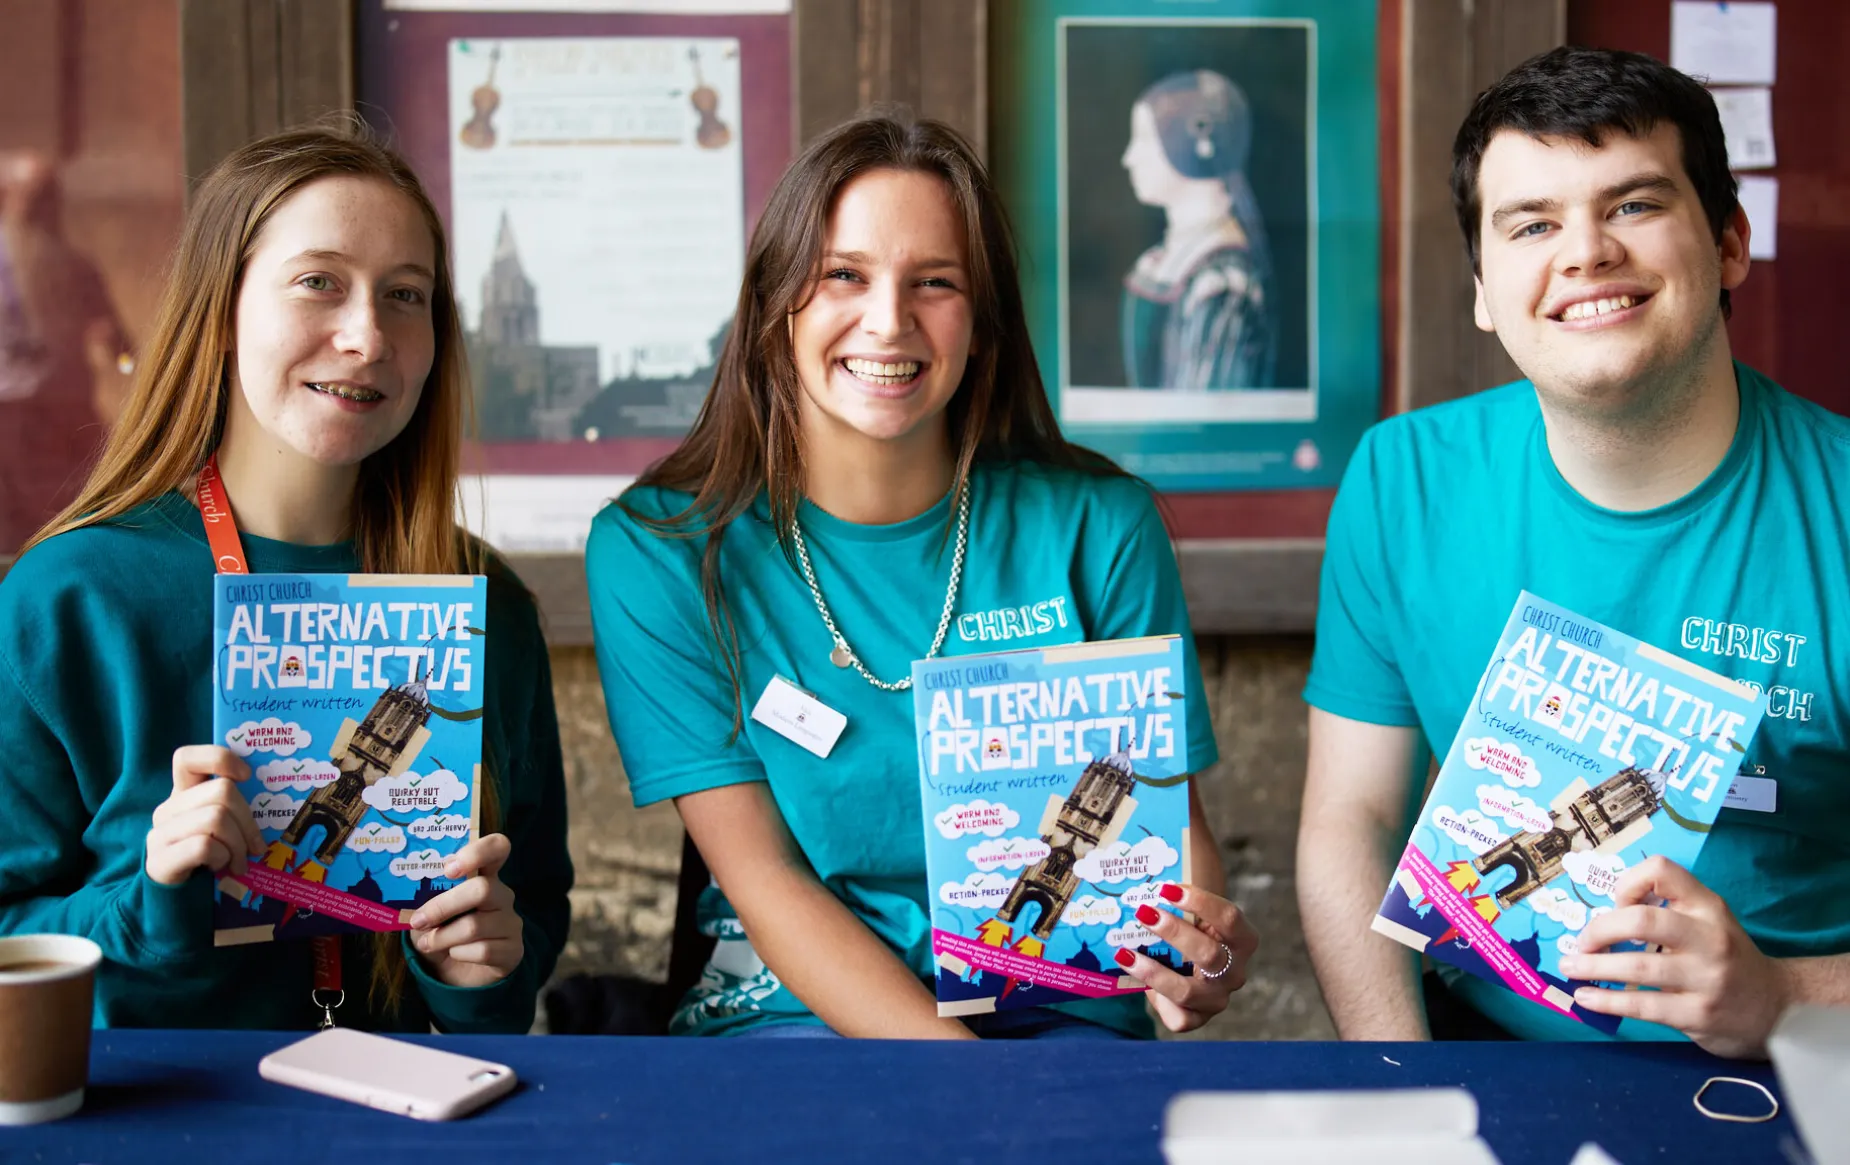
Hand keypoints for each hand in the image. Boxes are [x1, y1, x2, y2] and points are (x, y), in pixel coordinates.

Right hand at [145, 746, 263, 884]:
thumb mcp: (223, 829)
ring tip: (239, 862)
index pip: (187, 758)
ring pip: (216, 818)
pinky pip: (203, 846)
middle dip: (248, 821)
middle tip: (256, 847)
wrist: (175, 900)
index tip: (247, 776)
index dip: (220, 758)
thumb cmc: (209, 858)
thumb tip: (275, 803)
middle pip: (221, 791)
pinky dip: (221, 858)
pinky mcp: (158, 860)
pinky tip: (218, 868)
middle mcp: (168, 809)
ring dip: (238, 844)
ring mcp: (160, 833)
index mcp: (183, 795)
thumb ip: (235, 809)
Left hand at [407, 834, 523, 988]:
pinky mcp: (513, 950)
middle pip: (482, 889)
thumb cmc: (443, 934)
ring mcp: (511, 923)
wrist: (457, 974)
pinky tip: (454, 954)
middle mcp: (502, 896)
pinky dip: (458, 954)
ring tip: (427, 943)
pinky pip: (483, 951)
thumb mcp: (430, 915)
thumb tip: (411, 904)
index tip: (449, 868)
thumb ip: (425, 903)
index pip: (497, 848)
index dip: (478, 852)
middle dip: (443, 906)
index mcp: (484, 877)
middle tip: (418, 920)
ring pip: (475, 926)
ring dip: (443, 937)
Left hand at [1114, 882, 1258, 1033]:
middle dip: (1173, 932)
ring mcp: (1218, 999)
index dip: (1200, 902)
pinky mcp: (1198, 1018)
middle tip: (1143, 913)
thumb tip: (1145, 861)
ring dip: (1153, 970)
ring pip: (1187, 990)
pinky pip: (1178, 1016)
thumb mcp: (1192, 912)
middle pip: (1209, 953)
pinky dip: (1153, 997)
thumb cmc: (1190, 929)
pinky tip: (1136, 980)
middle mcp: (1235, 972)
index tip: (1167, 888)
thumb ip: (1177, 894)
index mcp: (1243, 940)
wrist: (1189, 964)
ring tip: (1124, 953)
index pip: (1229, 918)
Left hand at [1559, 856, 1788, 1057]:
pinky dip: (1607, 1001)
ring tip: (1570, 967)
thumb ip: (1667, 910)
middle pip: (1642, 919)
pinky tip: (1586, 999)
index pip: (1662, 871)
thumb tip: (1601, 916)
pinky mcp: (1698, 1014)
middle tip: (1580, 942)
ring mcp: (1706, 977)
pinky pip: (1643, 1005)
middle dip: (1600, 929)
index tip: (1615, 903)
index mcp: (1708, 906)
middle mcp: (1709, 938)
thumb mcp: (1708, 922)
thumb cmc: (1726, 958)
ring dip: (1593, 967)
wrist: (1776, 1009)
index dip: (1629, 882)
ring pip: (1638, 966)